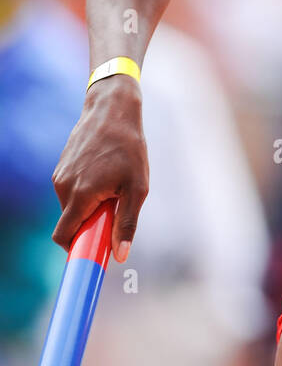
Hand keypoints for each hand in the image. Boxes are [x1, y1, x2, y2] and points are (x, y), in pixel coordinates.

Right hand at [52, 75, 148, 262]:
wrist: (112, 110)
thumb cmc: (129, 148)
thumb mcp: (137, 188)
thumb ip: (127, 223)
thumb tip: (119, 255)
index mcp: (80, 195)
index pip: (63, 236)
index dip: (75, 251)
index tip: (91, 255)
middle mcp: (63, 187)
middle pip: (71, 222)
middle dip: (90, 224)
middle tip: (115, 209)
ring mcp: (60, 176)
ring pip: (73, 206)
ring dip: (90, 205)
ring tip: (113, 184)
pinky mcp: (61, 167)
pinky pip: (72, 190)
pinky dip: (86, 191)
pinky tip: (104, 172)